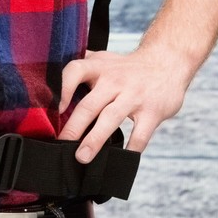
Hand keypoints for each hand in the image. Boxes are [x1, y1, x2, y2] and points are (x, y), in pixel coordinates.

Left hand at [55, 44, 197, 162]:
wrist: (168, 61)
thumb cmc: (128, 67)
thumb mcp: (104, 59)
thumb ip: (81, 66)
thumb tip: (49, 77)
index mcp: (99, 68)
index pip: (74, 71)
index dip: (61, 88)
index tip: (52, 109)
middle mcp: (114, 81)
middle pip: (89, 104)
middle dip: (73, 127)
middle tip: (61, 145)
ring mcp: (134, 96)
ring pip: (111, 119)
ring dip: (95, 140)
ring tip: (82, 157)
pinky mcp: (152, 111)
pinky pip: (140, 134)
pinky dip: (131, 149)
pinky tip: (120, 159)